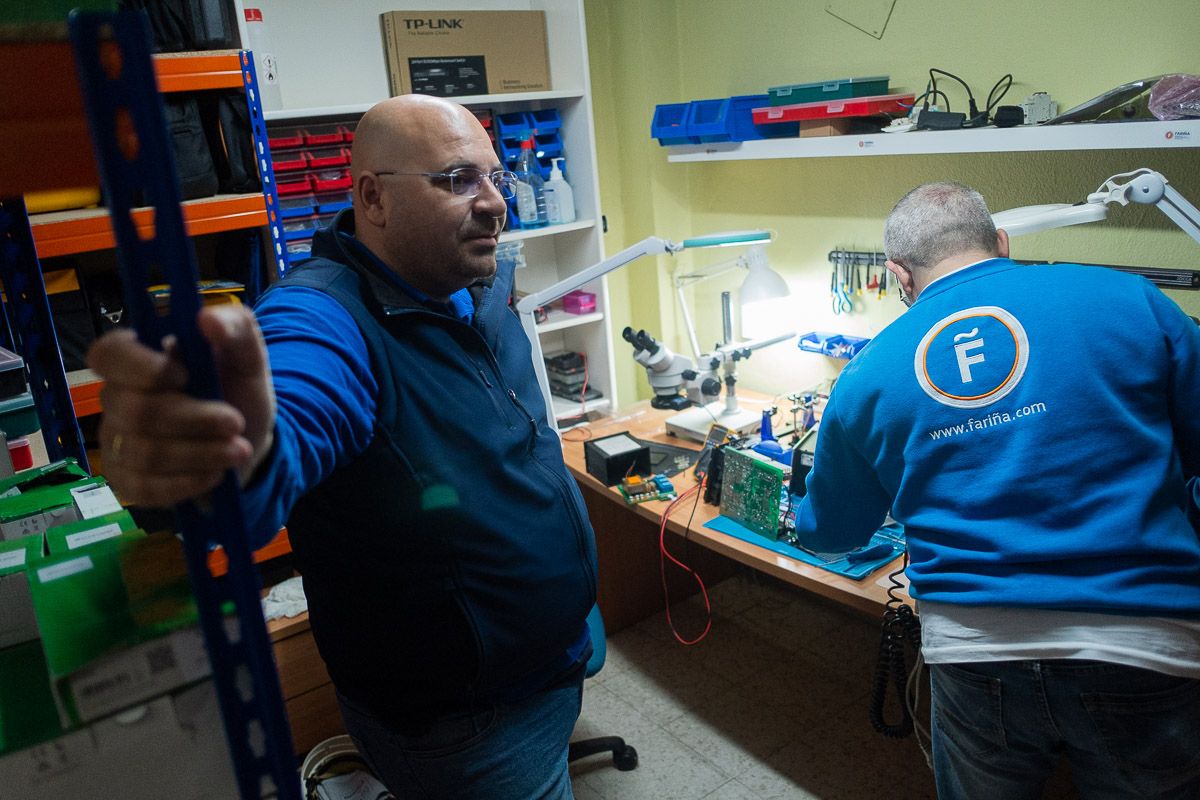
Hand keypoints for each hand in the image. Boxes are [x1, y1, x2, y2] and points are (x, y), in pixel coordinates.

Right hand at [86, 304, 275, 506]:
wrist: (249, 442)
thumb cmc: (238, 392)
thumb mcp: (249, 358)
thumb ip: (236, 329)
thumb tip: (207, 317)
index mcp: (141, 358)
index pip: (107, 354)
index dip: (139, 367)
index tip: (183, 375)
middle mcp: (120, 398)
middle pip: (135, 411)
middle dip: (194, 419)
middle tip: (235, 422)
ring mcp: (118, 442)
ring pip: (145, 452)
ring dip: (201, 453)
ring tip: (238, 449)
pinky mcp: (128, 481)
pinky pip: (146, 488)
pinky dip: (189, 482)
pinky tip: (215, 474)